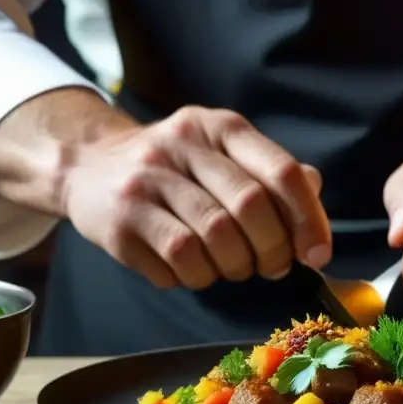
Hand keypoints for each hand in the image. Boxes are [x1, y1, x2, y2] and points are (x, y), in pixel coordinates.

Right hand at [63, 106, 330, 289]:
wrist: (85, 167)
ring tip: (233, 268)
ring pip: (216, 237)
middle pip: (251, 205)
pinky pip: (178, 259)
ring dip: (236, 266)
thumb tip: (315, 198)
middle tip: (274, 267)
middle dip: (273, 248)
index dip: (309, 218)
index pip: (281, 170)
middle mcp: (183, 144)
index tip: (318, 253)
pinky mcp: (120, 218)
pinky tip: (194, 271)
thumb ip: (270, 174)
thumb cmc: (174, 170)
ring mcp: (146, 180)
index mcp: (219, 126)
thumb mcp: (222, 155)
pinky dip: (198, 276)